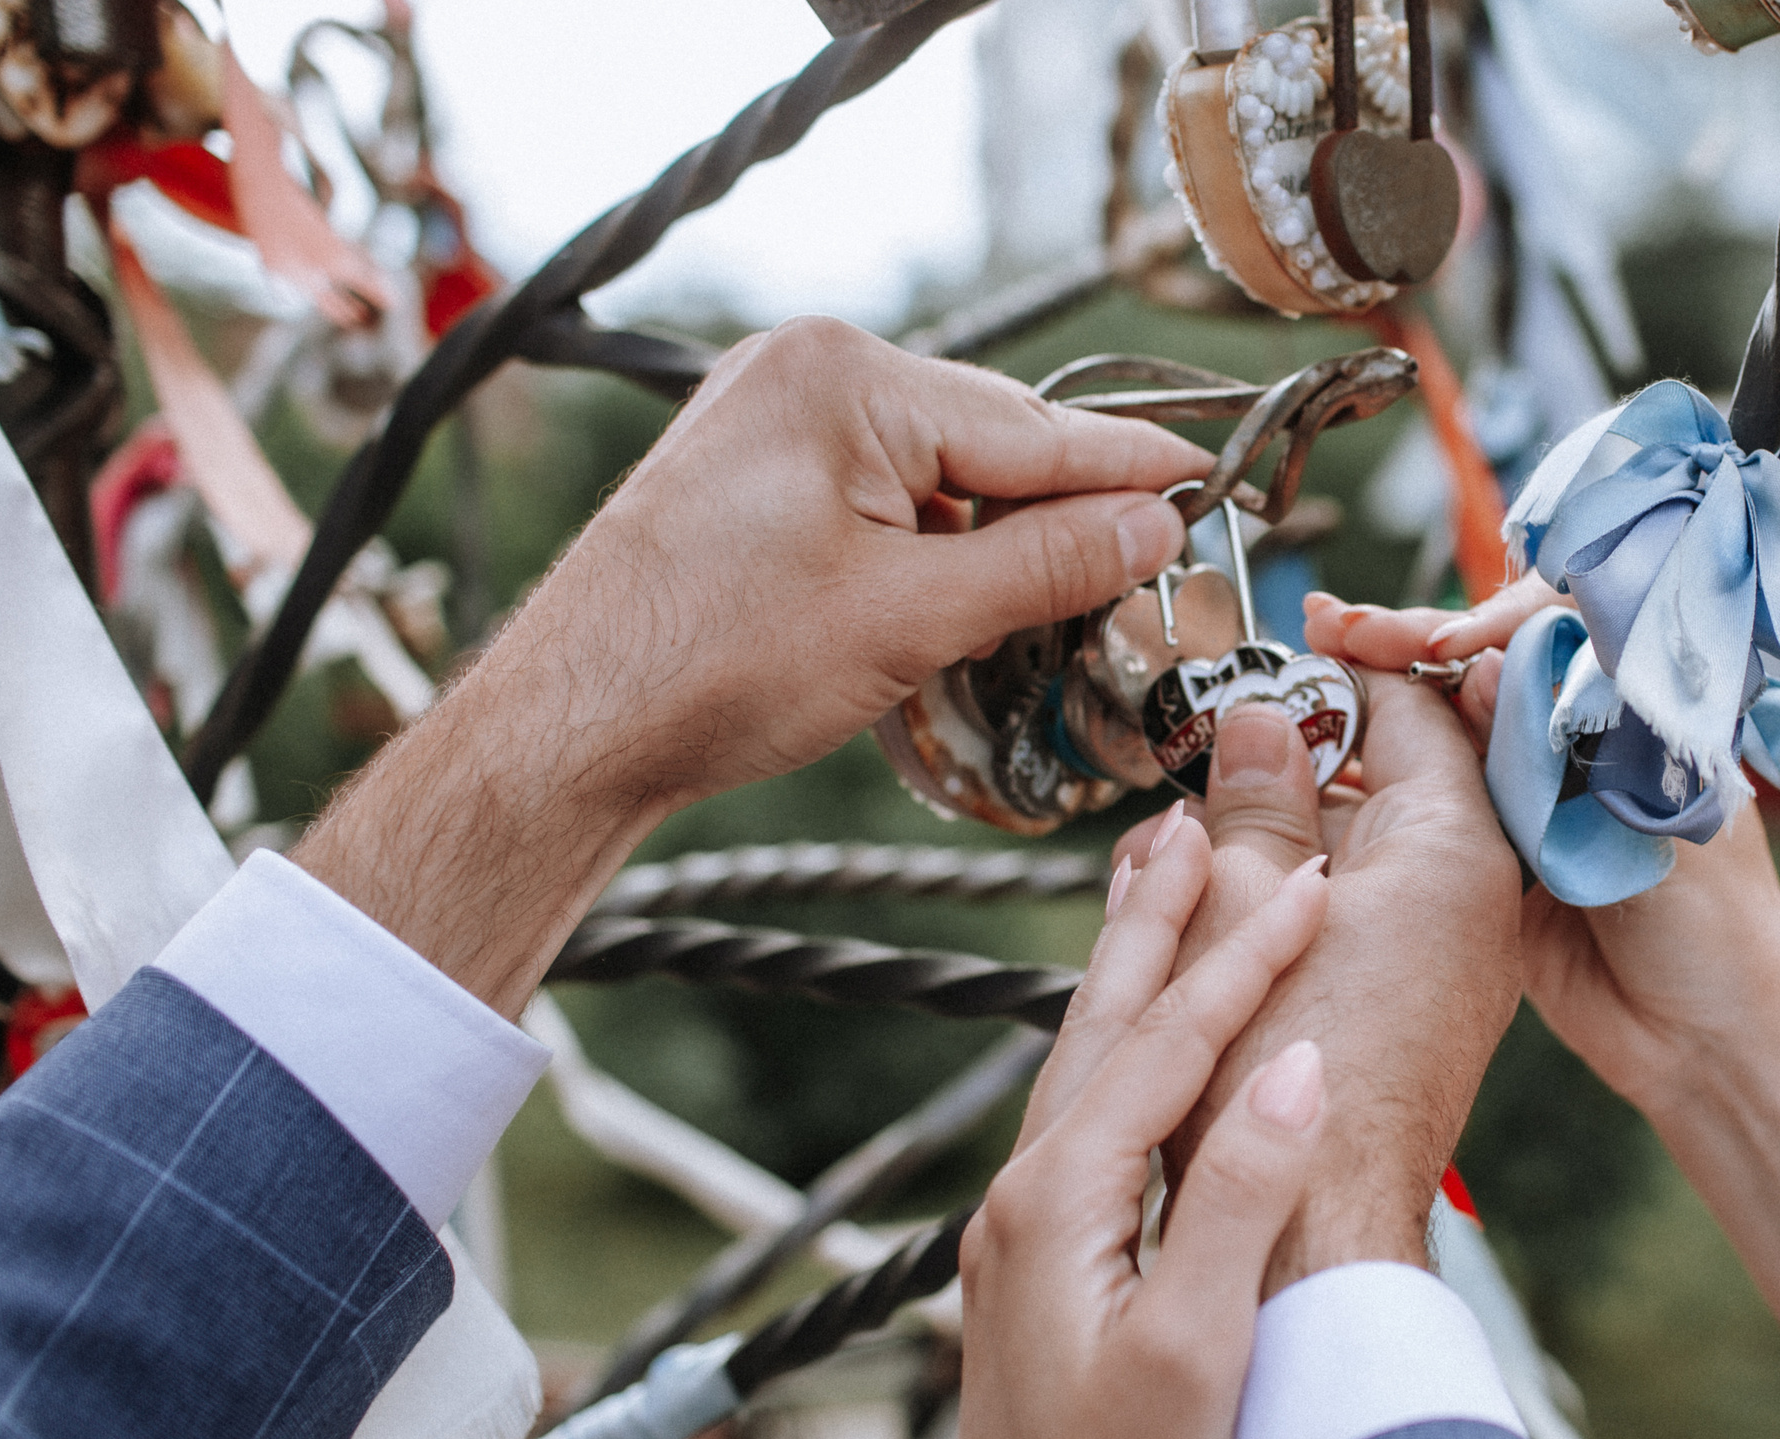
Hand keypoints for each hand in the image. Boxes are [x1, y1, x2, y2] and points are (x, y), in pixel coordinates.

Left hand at [295, 317, 1208, 1014]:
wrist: (570, 726)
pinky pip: (881, 495)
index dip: (1130, 467)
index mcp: (846, 378)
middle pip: (987, 443)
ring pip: (937, 475)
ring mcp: (770, 419)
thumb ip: (1047, 564)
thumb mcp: (912, 618)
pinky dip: (932, 548)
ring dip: (996, 541)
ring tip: (1065, 606)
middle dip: (1063, 513)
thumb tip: (1153, 528)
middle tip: (1157, 560)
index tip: (1210, 478)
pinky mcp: (752, 476)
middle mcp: (805, 371)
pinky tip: (964, 602)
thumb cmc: (714, 665)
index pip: (1031, 428)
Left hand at [932, 812, 1330, 1438]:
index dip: (1243, 956)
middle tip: (1190, 823)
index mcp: (1060, 1199)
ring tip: (1148, 888)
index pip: (1168, 1044)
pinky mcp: (1039, 1265)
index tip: (1312, 876)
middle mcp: (1027, 1195)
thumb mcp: (1197, 1351)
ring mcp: (1024, 1230)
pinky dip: (1115, 1046)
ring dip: (1124, 969)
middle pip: (1101, 1025)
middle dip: (1153, 922)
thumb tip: (1295, 1063)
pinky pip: (1081, 1113)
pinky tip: (1131, 1044)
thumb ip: (1240, 1199)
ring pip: (1082, 1062)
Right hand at [1115, 677, 1523, 1293]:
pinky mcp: (1434, 1003)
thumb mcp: (1239, 899)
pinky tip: (1227, 909)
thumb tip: (1260, 720)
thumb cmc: (1275, 1070)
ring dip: (1292, 835)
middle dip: (1297, 763)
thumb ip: (1257, 796)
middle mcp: (1481, 893)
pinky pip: (1377, 914)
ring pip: (1376, 852)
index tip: (1270, 661)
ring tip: (1190, 842)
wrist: (1311, 1225)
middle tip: (1209, 760)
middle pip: (1395, 779)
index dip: (1331, 672)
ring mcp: (1464, 954)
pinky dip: (1311, 897)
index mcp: (1455, 845)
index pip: (1411, 706)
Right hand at [1303, 585, 1779, 1119]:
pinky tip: (1319, 748)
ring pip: (1440, 725)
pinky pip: (1419, 802)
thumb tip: (1489, 668)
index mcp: (1637, 711)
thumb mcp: (1661, 820)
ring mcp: (1526, 796)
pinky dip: (1368, 771)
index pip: (1555, 630)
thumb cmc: (1720, 930)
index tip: (1436, 647)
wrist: (1705, 1046)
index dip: (1489, 622)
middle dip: (1405, 641)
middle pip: (1480, 665)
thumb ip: (1578, 747)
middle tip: (1334, 628)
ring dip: (1374, 691)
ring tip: (1312, 659)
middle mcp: (1574, 740)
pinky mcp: (1485, 855)